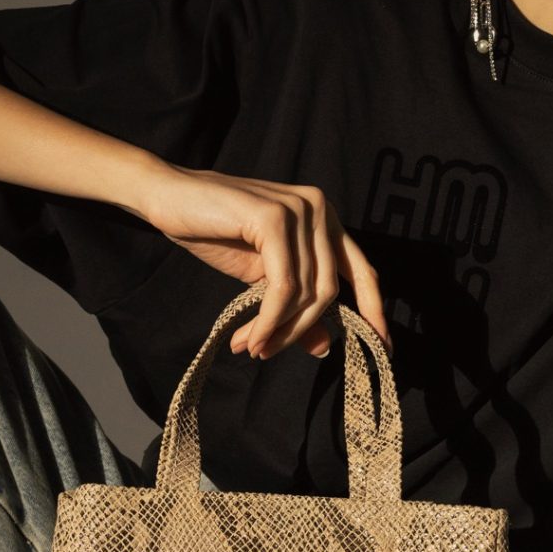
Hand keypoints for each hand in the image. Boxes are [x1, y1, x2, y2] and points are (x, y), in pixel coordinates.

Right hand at [136, 160, 389, 362]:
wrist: (168, 198)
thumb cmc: (214, 232)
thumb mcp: (261, 277)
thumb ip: (296, 305)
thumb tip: (325, 347)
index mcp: (325, 218)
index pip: (362, 270)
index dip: (375, 310)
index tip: (385, 349)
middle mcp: (320, 208)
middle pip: (329, 291)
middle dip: (300, 331)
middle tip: (267, 353)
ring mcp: (300, 209)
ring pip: (306, 293)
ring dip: (279, 331)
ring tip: (252, 346)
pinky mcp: (274, 218)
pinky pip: (282, 287)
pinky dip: (269, 320)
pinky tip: (251, 336)